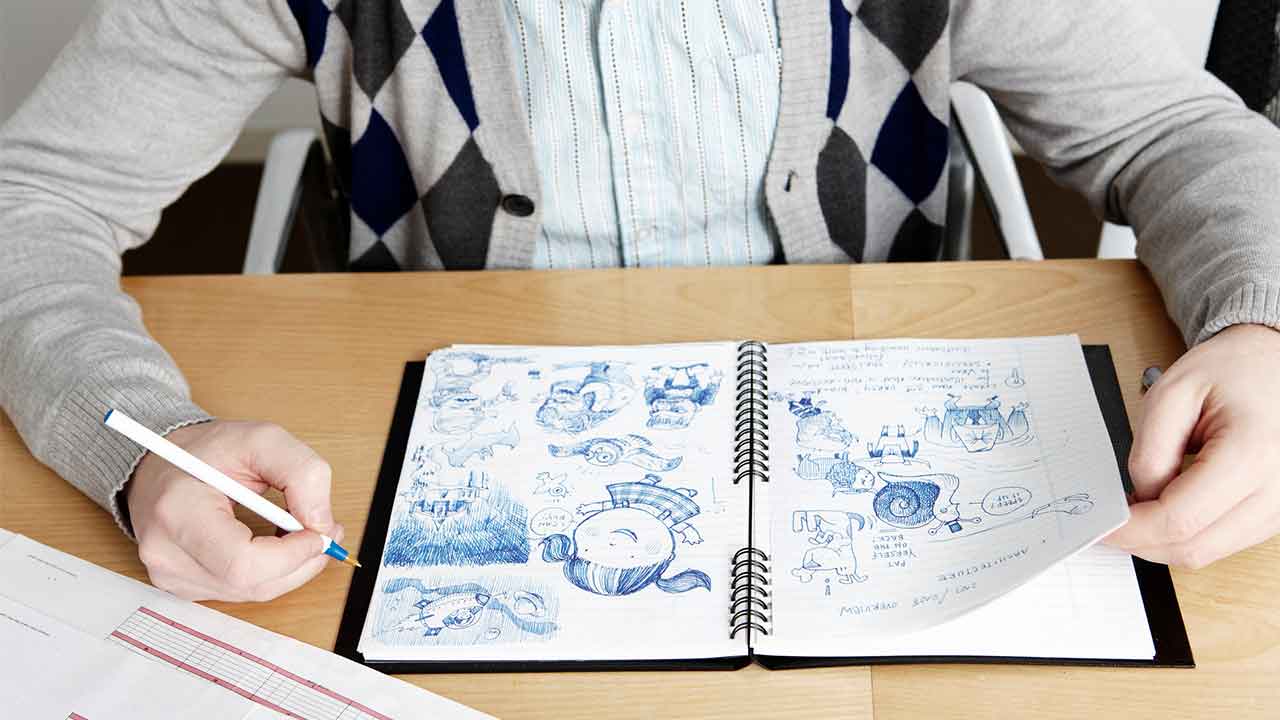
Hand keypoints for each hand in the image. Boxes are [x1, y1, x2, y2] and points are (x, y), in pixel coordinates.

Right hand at [126, 420, 341, 601]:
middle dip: (302, 561)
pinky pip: (241, 592)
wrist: (162, 465)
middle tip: (325, 532)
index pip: (243, 563)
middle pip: (252, 584)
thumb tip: (322, 523)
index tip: (320, 532)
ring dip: (290, 566)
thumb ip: (303, 473)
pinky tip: (273, 544)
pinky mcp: (181, 586)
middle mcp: (166, 552)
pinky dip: (269, 572)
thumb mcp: (263, 440)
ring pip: (253, 592)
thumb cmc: (208, 451)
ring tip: (298, 530)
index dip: (293, 554)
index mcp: (177, 512)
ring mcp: (171, 575)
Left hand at [1106, 324, 1279, 567]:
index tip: (1101, 526)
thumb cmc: (1229, 371)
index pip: (1180, 518)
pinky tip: (1166, 509)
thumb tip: (1139, 500)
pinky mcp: (1275, 514)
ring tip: (1138, 510)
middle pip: (1194, 547)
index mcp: (1252, 453)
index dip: (1132, 530)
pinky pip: (1223, 542)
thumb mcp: (1171, 394)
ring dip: (1163, 541)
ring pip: (1208, 551)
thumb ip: (1149, 452)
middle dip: (1142, 542)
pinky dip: (1187, 534)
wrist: (1272, 365)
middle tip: (1110, 524)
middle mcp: (1277, 489)